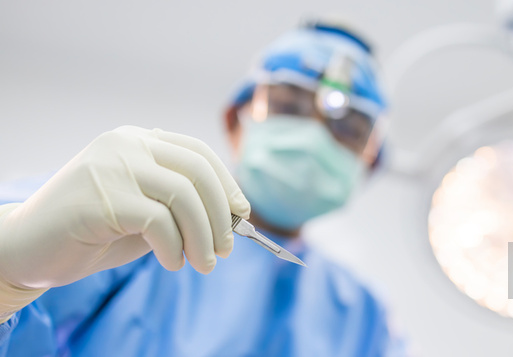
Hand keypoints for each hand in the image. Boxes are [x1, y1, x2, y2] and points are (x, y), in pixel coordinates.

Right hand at [0, 126, 249, 316]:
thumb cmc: (92, 232)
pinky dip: (174, 247)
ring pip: (183, 196)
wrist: (25, 248)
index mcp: (138, 140)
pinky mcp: (101, 196)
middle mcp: (126, 144)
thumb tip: (232, 217)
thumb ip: (181, 206)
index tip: (240, 213)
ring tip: (204, 263)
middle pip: (197, 171)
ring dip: (203, 236)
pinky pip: (158, 222)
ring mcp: (112, 166)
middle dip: (220, 214)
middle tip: (225, 248)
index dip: (226, 182)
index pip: (197, 152)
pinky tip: (172, 263)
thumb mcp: (145, 210)